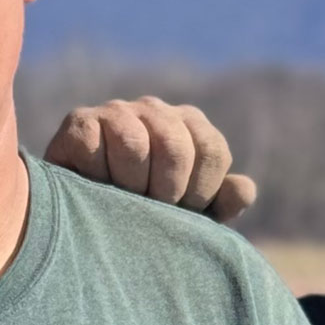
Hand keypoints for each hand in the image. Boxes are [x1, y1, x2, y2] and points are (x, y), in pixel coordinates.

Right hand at [43, 97, 257, 225]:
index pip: (213, 151)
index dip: (201, 192)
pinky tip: (95, 188)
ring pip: (134, 146)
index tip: (183, 212)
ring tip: (123, 201)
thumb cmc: (148, 212)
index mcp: (190, 125)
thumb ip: (222, 202)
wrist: (87, 214)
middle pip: (176, 147)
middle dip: (166, 193)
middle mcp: (155, 109)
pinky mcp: (80, 122)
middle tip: (151, 210)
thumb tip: (244, 189)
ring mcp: (117, 111)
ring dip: (130, 187)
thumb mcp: (190, 215)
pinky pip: (94, 148)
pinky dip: (97, 178)